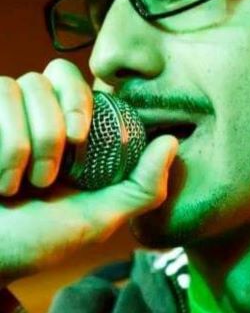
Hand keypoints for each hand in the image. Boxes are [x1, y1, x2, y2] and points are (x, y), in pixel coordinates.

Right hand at [0, 59, 178, 285]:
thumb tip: (171, 142)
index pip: (86, 81)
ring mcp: (7, 113)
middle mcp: (40, 113)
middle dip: (55, 125)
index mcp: (74, 132)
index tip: (79, 137)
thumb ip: (141, 186)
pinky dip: (3, 147)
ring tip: (23, 186)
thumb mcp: (101, 217)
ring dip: (25, 145)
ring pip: (21, 85)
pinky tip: (3, 182)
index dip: (82, 98)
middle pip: (56, 72)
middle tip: (53, 169)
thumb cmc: (42, 239)